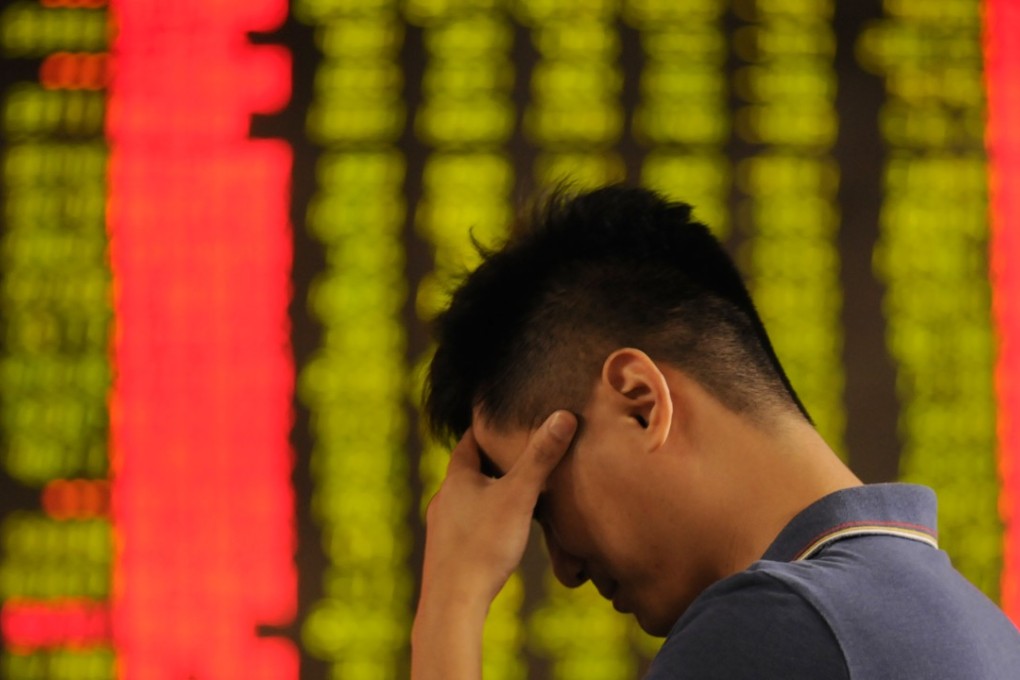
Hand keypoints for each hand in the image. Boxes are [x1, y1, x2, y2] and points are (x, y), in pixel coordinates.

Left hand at [419, 409, 578, 608]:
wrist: (453, 603)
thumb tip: (563, 416)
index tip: (501, 422)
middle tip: (516, 457)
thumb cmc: (485, 545)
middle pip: (468, 472)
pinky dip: (481, 521)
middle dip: (491, 464)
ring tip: (512, 496)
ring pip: (465, 501)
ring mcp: (440, 528)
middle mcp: (443, 500)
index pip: (468, 442)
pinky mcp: (444, 553)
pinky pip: (465, 527)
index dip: (485, 431)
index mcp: (457, 479)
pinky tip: (497, 535)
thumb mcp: (519, 496)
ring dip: (486, 496)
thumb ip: (541, 457)